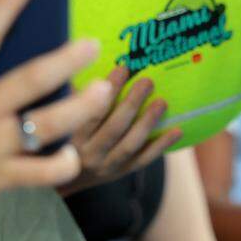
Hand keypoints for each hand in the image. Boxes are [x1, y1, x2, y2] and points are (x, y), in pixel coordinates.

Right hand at [0, 0, 113, 231]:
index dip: (4, 6)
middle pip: (31, 80)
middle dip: (66, 60)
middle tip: (91, 44)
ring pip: (47, 125)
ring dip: (80, 108)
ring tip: (103, 90)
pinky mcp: (3, 178)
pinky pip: (42, 172)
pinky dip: (63, 162)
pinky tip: (74, 149)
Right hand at [59, 65, 181, 195]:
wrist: (66, 179)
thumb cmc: (66, 139)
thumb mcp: (64, 122)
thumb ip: (77, 98)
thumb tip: (93, 61)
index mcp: (73, 138)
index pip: (92, 112)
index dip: (109, 90)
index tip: (123, 68)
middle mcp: (89, 154)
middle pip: (114, 128)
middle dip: (132, 103)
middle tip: (147, 82)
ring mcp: (107, 166)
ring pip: (130, 144)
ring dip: (148, 122)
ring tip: (162, 102)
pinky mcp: (122, 172)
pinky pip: (145, 159)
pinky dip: (161, 145)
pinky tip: (177, 130)